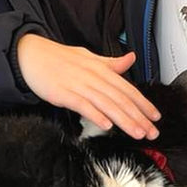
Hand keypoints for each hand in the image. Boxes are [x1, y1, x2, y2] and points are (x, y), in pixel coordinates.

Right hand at [16, 34, 159, 139]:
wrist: (31, 54)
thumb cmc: (59, 58)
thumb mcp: (89, 57)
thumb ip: (111, 63)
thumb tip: (130, 59)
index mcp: (101, 68)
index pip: (127, 88)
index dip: (143, 103)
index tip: (155, 116)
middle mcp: (93, 76)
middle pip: (121, 98)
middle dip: (138, 116)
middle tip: (151, 131)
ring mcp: (79, 85)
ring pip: (107, 104)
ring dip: (124, 119)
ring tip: (136, 132)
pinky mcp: (64, 93)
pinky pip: (83, 105)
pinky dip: (96, 115)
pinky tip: (106, 125)